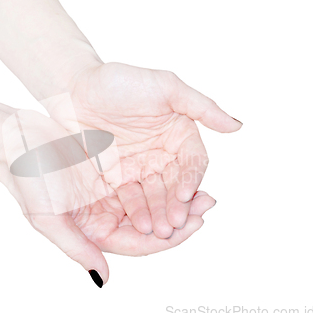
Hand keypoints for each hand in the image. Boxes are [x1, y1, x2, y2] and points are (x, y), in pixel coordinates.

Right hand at [0, 109, 215, 285]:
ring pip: (153, 202)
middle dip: (182, 218)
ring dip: (177, 198)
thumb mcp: (49, 218)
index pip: (140, 244)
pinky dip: (163, 178)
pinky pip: (145, 180)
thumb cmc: (27, 179)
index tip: (195, 224)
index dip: (170, 239)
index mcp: (94, 232)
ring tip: (203, 189)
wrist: (17, 141)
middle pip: (152, 225)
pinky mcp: (113, 173)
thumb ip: (78, 248)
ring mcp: (110, 194)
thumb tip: (103, 279)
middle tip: (208, 203)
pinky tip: (181, 173)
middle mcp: (105, 216)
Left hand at [42, 62, 241, 238]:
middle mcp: (164, 153)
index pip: (193, 162)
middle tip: (174, 224)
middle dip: (176, 205)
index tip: (184, 194)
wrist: (75, 89)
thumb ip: (201, 107)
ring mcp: (142, 166)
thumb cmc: (120, 81)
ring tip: (159, 231)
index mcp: (180, 133)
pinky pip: (132, 197)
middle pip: (176, 184)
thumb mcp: (164, 86)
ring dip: (159, 213)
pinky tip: (140, 225)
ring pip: (156, 195)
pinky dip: (137, 211)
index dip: (191, 179)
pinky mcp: (121, 177)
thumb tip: (237, 126)